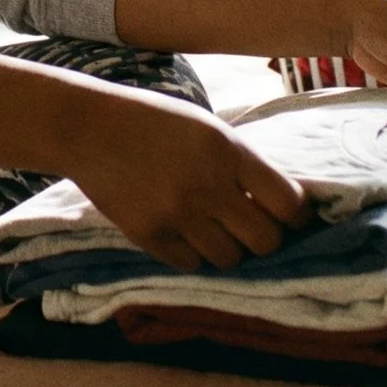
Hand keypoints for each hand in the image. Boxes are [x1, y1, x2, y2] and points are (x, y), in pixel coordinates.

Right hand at [58, 88, 308, 271]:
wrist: (88, 128)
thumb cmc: (155, 122)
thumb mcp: (208, 129)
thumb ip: (244, 164)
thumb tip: (285, 206)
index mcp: (228, 151)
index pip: (288, 204)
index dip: (298, 217)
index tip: (293, 218)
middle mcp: (207, 186)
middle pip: (265, 241)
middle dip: (265, 239)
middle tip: (253, 228)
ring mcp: (176, 214)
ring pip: (230, 259)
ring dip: (229, 248)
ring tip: (214, 230)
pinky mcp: (149, 235)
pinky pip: (191, 264)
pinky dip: (194, 254)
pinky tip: (184, 233)